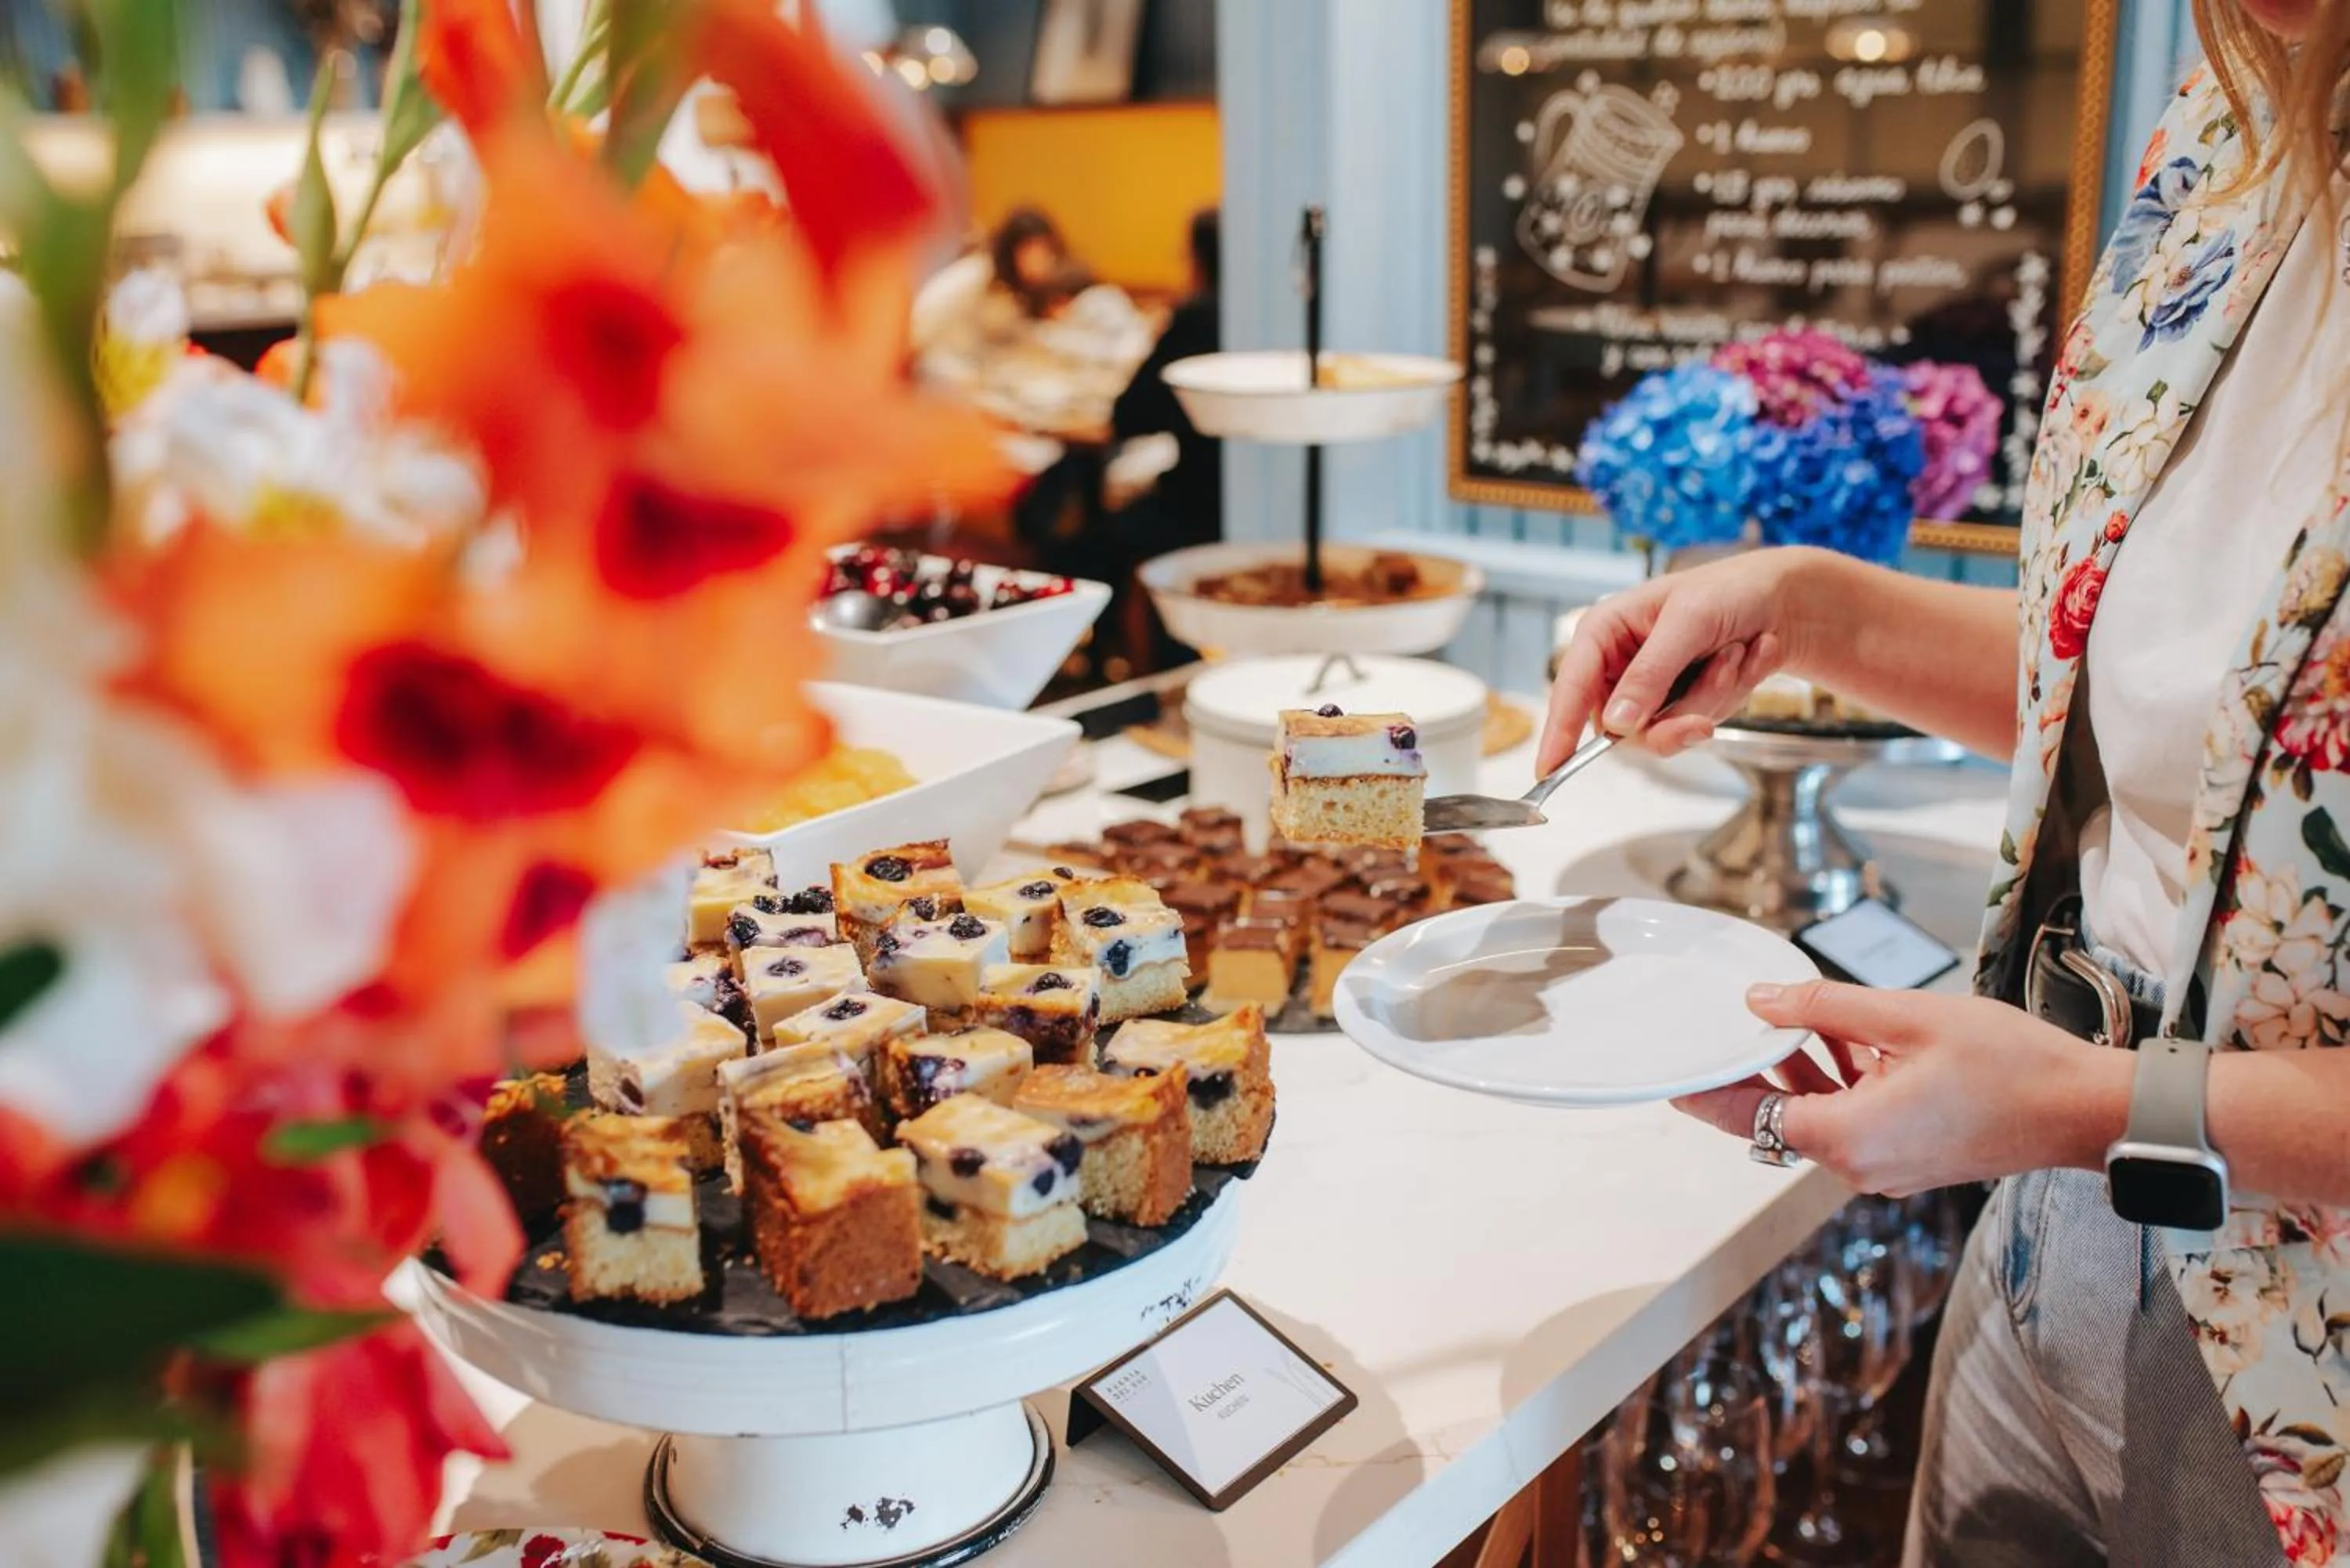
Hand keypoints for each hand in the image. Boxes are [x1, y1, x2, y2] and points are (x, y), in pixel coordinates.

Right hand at [1538, 546, 1844, 771]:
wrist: (1784, 599)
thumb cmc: (1729, 590)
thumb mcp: (1689, 621)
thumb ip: (1650, 673)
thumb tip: (1616, 724)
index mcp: (1604, 633)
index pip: (1570, 689)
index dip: (1557, 732)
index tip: (1549, 769)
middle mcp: (1620, 667)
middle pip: (1623, 727)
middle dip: (1679, 711)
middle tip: (1719, 684)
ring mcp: (1650, 691)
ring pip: (1666, 731)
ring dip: (1714, 694)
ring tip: (1736, 652)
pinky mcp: (1680, 705)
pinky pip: (1696, 727)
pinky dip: (1730, 695)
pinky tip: (1746, 658)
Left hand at [1673, 980, 2132, 1197]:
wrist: (2085, 1111)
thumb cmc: (2010, 1065)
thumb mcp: (1908, 1018)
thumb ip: (1825, 1007)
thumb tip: (1759, 1000)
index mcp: (1848, 1137)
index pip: (1749, 1113)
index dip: (1705, 1087)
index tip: (1672, 1063)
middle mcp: (1857, 1165)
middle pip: (1774, 1117)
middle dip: (1750, 1069)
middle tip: (1723, 1020)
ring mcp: (1882, 1168)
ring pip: (1812, 1116)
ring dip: (1799, 1069)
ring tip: (1791, 1014)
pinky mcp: (1905, 1160)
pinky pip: (1849, 1122)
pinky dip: (1837, 1083)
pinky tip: (1843, 1037)